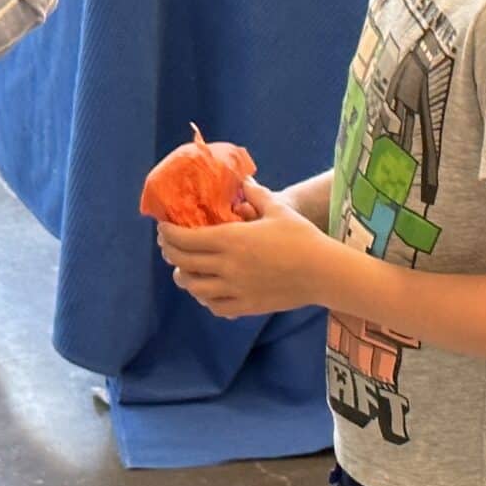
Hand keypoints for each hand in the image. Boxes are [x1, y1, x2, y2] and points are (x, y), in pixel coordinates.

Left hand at [155, 180, 345, 317]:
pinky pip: (216, 306)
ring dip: (184, 277)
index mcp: (231, 240)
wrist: (323, 273)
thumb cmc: (301, 237)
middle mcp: (227, 266)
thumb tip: (245, 179)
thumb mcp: (278, 209)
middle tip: (167, 245)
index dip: (168, 233)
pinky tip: (207, 291)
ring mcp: (235, 289)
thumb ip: (256, 194)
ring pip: (194, 288)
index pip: (186, 239)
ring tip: (182, 270)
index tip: (163, 227)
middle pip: (183, 263)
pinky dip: (205, 298)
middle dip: (169, 253)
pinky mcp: (247, 306)